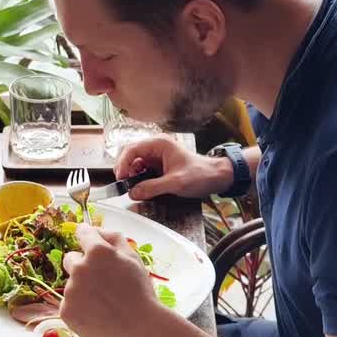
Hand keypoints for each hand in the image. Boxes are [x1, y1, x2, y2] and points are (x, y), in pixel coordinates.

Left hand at [60, 223, 167, 336]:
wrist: (140, 329)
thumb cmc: (140, 292)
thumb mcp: (133, 258)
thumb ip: (113, 237)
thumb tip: (95, 230)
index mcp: (97, 251)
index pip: (82, 232)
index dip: (87, 237)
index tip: (89, 242)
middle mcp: (79, 268)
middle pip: (70, 259)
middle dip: (82, 265)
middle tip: (102, 281)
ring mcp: (70, 291)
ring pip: (72, 284)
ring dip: (83, 289)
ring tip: (104, 303)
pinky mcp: (66, 311)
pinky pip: (69, 304)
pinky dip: (80, 308)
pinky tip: (97, 314)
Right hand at [113, 135, 233, 201]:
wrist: (216, 177)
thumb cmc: (200, 174)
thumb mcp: (175, 182)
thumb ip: (152, 188)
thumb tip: (132, 193)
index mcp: (159, 144)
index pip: (132, 149)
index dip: (123, 164)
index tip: (120, 178)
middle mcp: (156, 147)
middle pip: (130, 155)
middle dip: (125, 169)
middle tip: (123, 184)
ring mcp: (156, 156)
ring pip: (135, 164)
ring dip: (131, 176)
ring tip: (133, 187)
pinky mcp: (158, 166)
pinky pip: (143, 171)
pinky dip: (139, 179)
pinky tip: (141, 187)